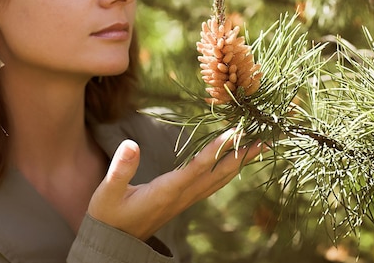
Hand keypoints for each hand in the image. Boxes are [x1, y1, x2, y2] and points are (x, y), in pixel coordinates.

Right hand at [88, 130, 264, 240]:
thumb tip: (131, 144)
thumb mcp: (108, 191)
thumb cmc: (108, 214)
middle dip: (241, 156)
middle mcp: (180, 196)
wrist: (112, 240)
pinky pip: (210, 184)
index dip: (216, 150)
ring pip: (217, 180)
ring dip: (238, 163)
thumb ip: (120, 169)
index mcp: (166, 191)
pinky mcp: (181, 201)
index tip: (234, 132)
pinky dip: (225, 171)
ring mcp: (183, 200)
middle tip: (264, 139)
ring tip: (257, 148)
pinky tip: (231, 164)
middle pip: (218, 175)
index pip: (197, 168)